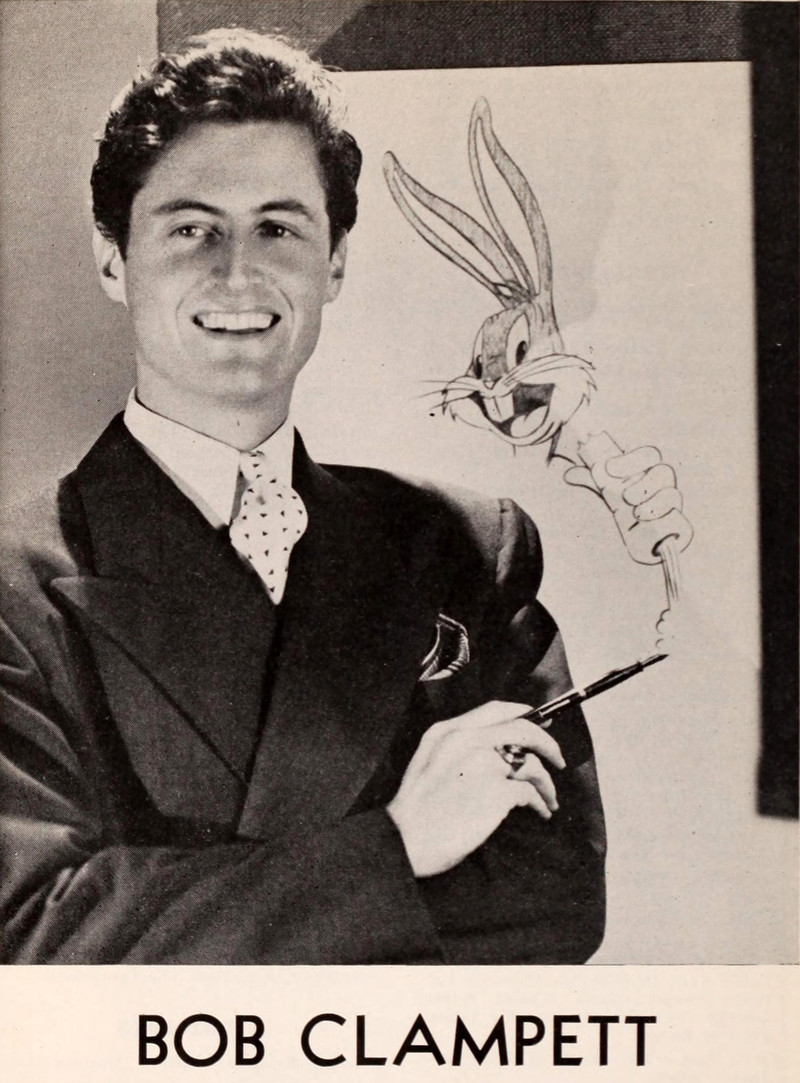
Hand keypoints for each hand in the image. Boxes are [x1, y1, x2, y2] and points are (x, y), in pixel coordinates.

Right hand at [386, 700, 564, 877]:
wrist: (404, 839)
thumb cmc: (417, 807)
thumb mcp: (429, 759)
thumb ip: (458, 745)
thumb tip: (498, 747)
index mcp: (448, 730)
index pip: (496, 709)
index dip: (524, 713)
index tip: (541, 721)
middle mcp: (468, 741)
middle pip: (523, 731)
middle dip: (548, 744)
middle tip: (559, 759)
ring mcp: (484, 765)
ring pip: (532, 765)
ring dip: (547, 783)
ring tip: (550, 799)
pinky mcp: (496, 793)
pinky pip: (530, 793)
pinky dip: (540, 803)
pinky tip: (541, 812)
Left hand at [564, 441, 692, 563]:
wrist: (639, 533)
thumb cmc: (623, 504)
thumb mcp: (606, 491)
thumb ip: (592, 480)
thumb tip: (568, 474)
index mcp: (649, 469)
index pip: (648, 455)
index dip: (632, 459)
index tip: (609, 469)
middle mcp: (663, 484)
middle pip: (664, 473)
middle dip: (645, 483)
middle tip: (625, 496)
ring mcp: (671, 503)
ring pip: (673, 495)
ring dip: (656, 503)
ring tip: (637, 513)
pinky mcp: (676, 523)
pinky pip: (680, 519)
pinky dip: (668, 520)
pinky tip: (654, 524)